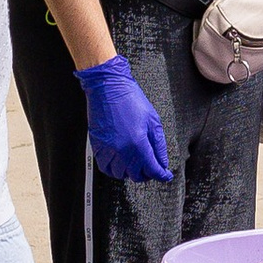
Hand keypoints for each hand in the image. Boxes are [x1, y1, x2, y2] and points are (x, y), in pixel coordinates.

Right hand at [77, 53, 172, 182]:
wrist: (108, 87)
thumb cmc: (130, 99)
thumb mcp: (153, 120)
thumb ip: (159, 145)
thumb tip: (162, 162)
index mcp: (137, 142)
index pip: (152, 168)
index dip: (161, 174)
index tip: (165, 175)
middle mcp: (121, 149)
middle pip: (136, 175)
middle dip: (146, 174)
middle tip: (151, 168)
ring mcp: (107, 149)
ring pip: (120, 174)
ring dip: (130, 172)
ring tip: (135, 164)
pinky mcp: (98, 146)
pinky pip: (105, 167)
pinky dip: (114, 169)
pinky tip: (120, 163)